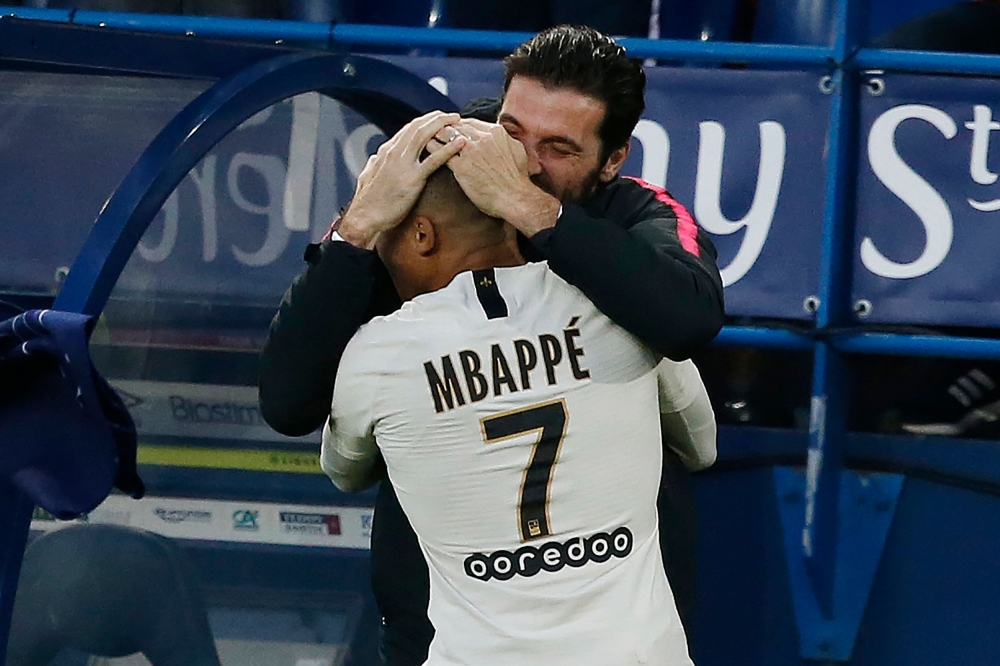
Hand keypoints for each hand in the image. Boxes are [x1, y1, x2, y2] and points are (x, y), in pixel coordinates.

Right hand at [337, 111, 465, 248]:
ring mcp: (403, 164)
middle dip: (437, 118)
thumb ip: (374, 164)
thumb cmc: (367, 201)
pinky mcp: (412, 179)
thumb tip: (375, 158)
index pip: (408, 129)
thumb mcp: (367, 175)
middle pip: (418, 127)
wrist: (364, 217)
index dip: (425, 121)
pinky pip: (434, 160)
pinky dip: (449, 149)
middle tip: (452, 115)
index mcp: (386, 151)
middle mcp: (394, 152)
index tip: (438, 119)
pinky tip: (461, 143)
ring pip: (425, 136)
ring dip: (443, 125)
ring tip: (458, 121)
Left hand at [428, 120, 559, 236]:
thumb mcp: (517, 151)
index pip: (470, 122)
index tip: (451, 127)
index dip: (458, 124)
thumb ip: (507, 140)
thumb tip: (502, 136)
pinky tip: (426, 149)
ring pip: (446, 136)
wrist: (515, 197)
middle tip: (433, 130)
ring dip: (436, 135)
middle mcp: (482, 139)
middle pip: (456, 127)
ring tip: (427, 136)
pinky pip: (442, 154)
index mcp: (495, 132)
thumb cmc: (518, 179)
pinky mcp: (462, 168)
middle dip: (444, 127)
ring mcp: (471, 152)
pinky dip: (432, 149)